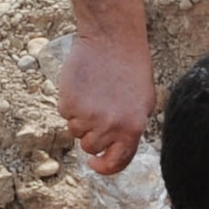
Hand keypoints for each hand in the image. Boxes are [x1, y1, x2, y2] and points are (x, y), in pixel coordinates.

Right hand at [57, 30, 155, 173]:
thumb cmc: (131, 69)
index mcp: (132, 128)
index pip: (116, 162)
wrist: (112, 40)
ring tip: (93, 93)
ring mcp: (88, 116)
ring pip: (75, 130)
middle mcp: (110, 127)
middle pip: (90, 146)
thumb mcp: (143, 103)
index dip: (104, 167)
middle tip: (98, 110)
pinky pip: (65, 113)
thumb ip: (130, 129)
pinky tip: (83, 85)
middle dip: (91, 133)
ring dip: (80, 117)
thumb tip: (114, 148)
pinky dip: (71, 102)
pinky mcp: (69, 103)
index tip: (96, 163)